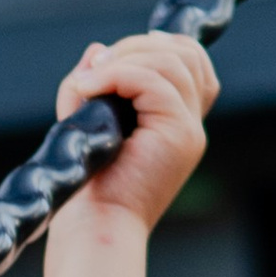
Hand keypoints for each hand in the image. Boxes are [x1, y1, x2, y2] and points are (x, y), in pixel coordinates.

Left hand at [52, 31, 215, 236]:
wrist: (94, 229)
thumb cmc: (87, 187)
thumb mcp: (85, 122)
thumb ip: (92, 83)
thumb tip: (97, 49)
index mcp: (176, 122)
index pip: (189, 62)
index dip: (153, 47)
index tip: (107, 61)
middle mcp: (190, 124)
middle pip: (186, 54)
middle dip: (136, 47)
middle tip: (94, 68)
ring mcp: (190, 130)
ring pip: (172, 62)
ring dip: (124, 59)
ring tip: (87, 81)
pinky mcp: (179, 135)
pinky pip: (153, 82)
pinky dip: (116, 75)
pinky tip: (87, 88)